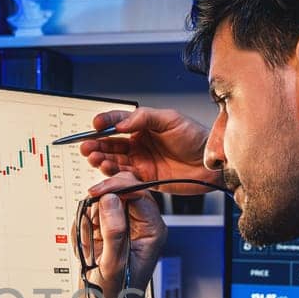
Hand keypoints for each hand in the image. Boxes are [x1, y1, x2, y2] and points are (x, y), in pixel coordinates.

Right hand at [79, 108, 212, 191]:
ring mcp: (140, 162)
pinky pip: (124, 178)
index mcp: (144, 126)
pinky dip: (113, 176)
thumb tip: (122, 122)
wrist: (211, 164)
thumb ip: (144, 118)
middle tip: (87, 146)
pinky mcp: (144, 179)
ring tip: (94, 158)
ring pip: (114, 161)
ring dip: (102, 159)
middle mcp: (139, 144)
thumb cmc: (196, 138)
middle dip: (96, 145)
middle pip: (111, 144)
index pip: (118, 122)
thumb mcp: (171, 119)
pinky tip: (106, 170)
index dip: (105, 123)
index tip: (96, 125)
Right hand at [82, 171, 166, 297]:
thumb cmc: (116, 296)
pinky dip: (82, 229)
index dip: (117, 188)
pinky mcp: (107, 231)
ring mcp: (123, 227)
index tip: (97, 193)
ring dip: (89, 221)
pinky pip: (91, 216)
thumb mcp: (114, 265)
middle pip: (121, 192)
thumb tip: (110, 200)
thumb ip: (114, 231)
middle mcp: (140, 225)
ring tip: (90, 247)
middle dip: (100, 206)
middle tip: (90, 223)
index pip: (138, 192)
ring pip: (103, 203)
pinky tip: (87, 249)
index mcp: (151, 230)